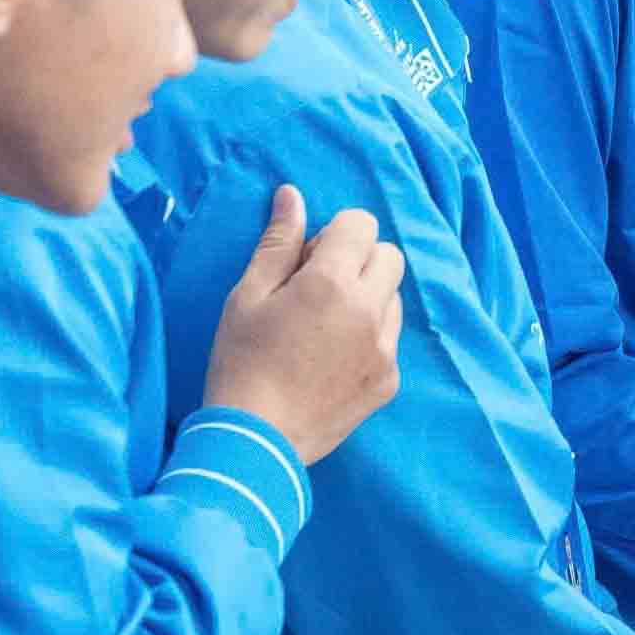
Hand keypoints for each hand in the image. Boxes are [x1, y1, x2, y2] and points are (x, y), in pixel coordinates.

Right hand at [202, 186, 403, 464]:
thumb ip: (278, 243)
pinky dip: (369, 336)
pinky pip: (390, 338)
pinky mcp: (390, 378)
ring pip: (393, 296)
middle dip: (359, 260)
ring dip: (368, 297)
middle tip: (317, 288)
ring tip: (322, 326)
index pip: (361, 224)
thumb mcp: (247, 296)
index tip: (307, 260)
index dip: (334, 235)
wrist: (255, 440)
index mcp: (332, 282)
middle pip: (389, 256)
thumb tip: (292, 194)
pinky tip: (331, 358)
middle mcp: (369, 309)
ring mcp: (385, 346)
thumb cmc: (240, 361)